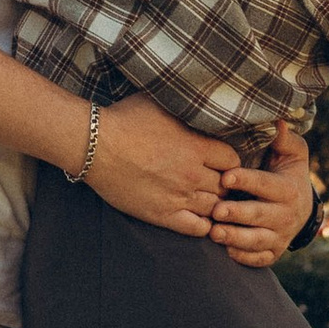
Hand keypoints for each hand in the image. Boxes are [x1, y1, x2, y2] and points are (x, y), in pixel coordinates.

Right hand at [86, 97, 239, 237]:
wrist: (95, 146)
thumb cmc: (124, 119)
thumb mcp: (160, 103)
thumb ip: (183, 106)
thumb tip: (196, 99)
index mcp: (196, 146)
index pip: (232, 160)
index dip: (228, 161)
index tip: (219, 161)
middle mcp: (193, 174)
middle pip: (225, 186)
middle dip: (222, 184)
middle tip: (213, 181)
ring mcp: (179, 196)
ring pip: (215, 208)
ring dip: (214, 203)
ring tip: (206, 198)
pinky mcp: (162, 215)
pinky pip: (197, 228)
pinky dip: (203, 225)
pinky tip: (198, 217)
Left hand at [211, 123, 316, 267]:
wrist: (302, 208)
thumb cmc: (287, 173)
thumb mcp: (291, 153)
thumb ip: (283, 139)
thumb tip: (277, 120)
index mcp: (288, 189)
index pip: (265, 185)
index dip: (246, 181)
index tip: (226, 177)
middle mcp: (286, 215)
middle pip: (260, 216)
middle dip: (238, 214)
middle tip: (216, 210)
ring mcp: (280, 236)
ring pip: (257, 240)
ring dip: (236, 238)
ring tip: (214, 233)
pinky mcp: (273, 252)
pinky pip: (259, 259)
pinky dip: (243, 257)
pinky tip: (226, 250)